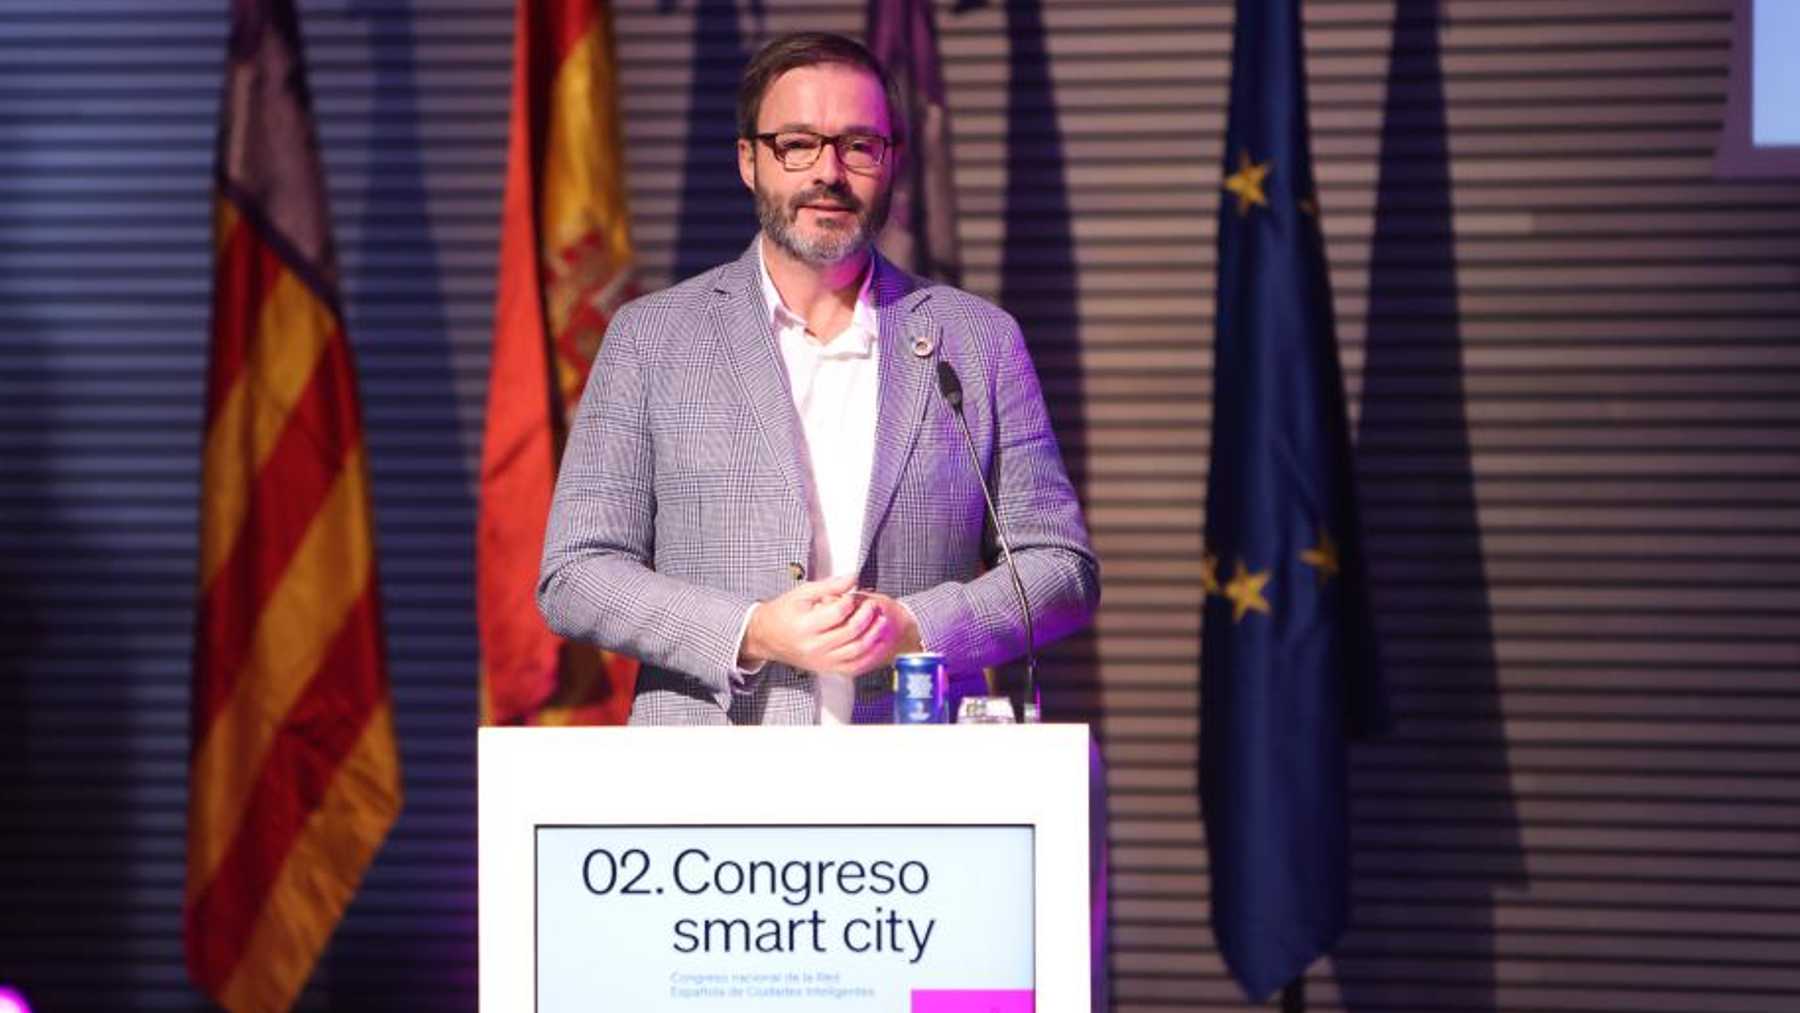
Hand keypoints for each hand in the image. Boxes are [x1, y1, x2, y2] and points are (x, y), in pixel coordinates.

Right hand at [739, 579, 921, 676]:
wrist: (767, 637)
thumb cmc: (783, 613)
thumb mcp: (803, 593)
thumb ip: (830, 585)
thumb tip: (853, 577)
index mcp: (805, 626)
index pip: (838, 612)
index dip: (851, 601)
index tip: (854, 594)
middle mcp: (814, 646)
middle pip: (851, 632)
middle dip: (868, 616)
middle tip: (873, 605)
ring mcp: (822, 660)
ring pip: (857, 651)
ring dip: (874, 635)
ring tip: (881, 621)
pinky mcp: (827, 668)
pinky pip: (855, 667)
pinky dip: (870, 655)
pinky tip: (877, 643)